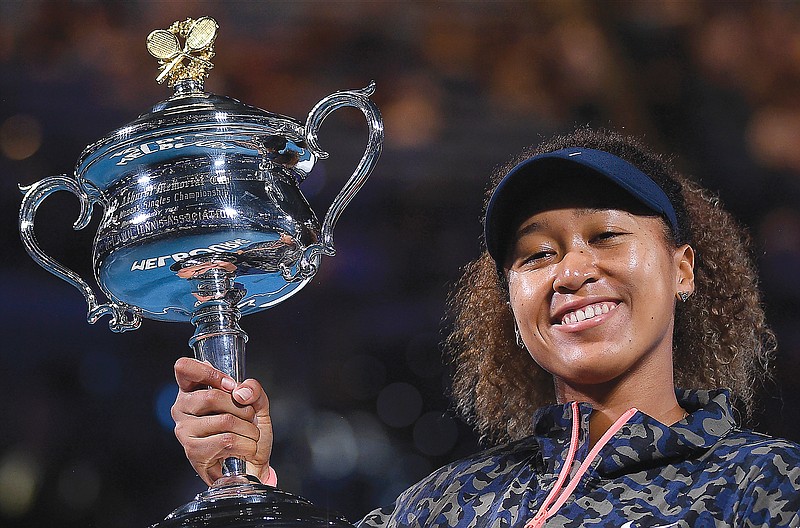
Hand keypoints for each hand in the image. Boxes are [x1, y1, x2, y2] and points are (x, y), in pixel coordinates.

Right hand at [171, 357, 272, 485]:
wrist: (253, 463)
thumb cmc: (248, 430)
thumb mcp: (257, 403)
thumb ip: (253, 389)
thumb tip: (240, 393)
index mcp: (192, 390)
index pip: (184, 368)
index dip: (211, 374)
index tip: (231, 386)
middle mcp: (182, 408)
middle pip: (212, 397)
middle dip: (242, 408)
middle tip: (249, 417)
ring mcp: (184, 431)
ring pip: (225, 420)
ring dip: (249, 429)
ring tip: (250, 435)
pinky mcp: (193, 452)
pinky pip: (227, 441)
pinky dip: (246, 445)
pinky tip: (244, 449)